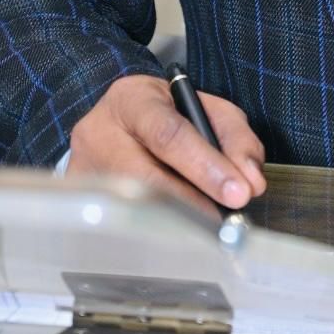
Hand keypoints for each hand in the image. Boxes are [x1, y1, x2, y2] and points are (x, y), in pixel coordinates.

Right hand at [66, 74, 265, 215]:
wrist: (116, 121)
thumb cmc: (165, 114)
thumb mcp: (205, 108)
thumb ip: (234, 137)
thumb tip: (251, 179)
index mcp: (131, 100)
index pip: (168, 134)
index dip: (206, 166)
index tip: (239, 192)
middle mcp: (98, 133)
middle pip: (148, 178)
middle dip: (195, 204)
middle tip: (227, 220)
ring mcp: (83, 170)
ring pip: (136, 208)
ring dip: (180, 222)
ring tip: (208, 227)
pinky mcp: (81, 201)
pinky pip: (124, 226)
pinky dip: (158, 233)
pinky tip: (179, 234)